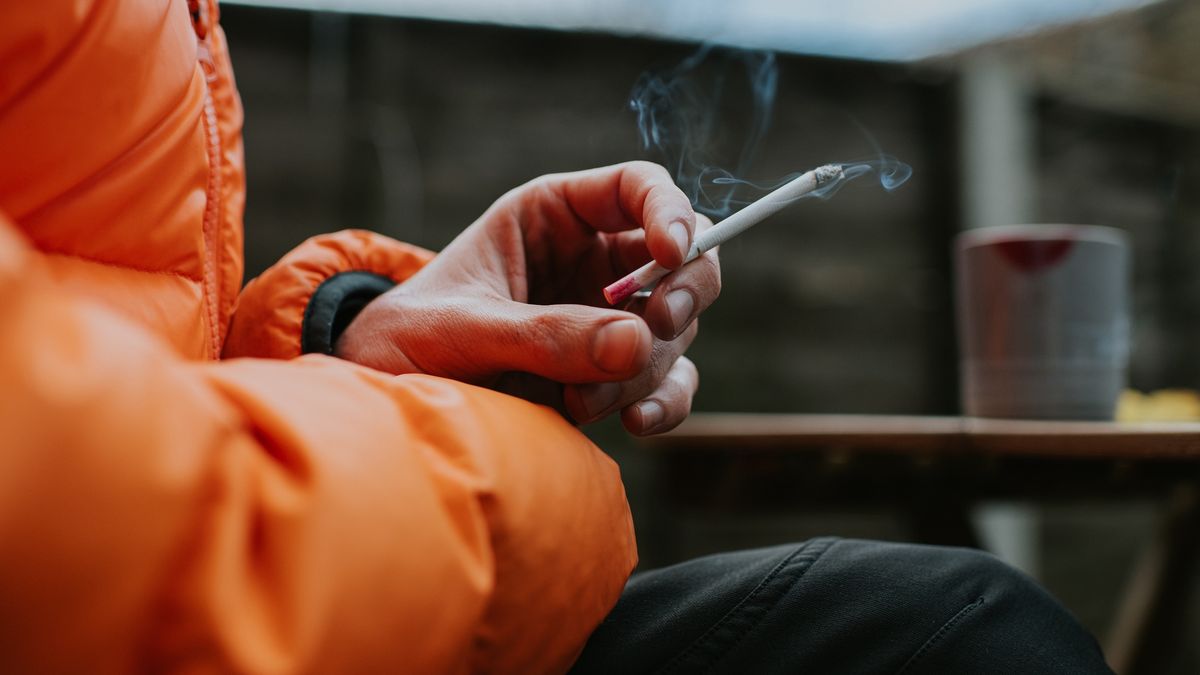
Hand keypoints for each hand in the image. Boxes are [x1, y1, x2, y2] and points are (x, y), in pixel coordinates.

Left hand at [336, 161, 720, 434]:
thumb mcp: (463, 328)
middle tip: (657, 323)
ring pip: (674, 330)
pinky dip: (664, 403)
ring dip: (645, 366)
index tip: (670, 252)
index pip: (639, 188)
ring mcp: (608, 320)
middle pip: (685, 258)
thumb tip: (636, 342)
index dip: (670, 211)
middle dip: (682, 291)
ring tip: (580, 401)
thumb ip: (544, 333)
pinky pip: (667, 383)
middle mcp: (593, 262)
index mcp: (555, 216)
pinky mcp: (611, 376)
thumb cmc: (410, 337)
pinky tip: (636, 422)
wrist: (390, 401)